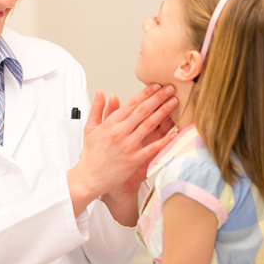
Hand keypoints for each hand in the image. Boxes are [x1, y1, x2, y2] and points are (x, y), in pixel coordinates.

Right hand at [67, 83, 177, 215]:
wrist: (88, 178)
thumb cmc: (90, 154)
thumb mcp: (90, 128)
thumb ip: (98, 108)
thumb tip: (102, 91)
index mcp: (110, 123)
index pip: (131, 103)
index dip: (145, 93)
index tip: (156, 85)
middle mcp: (120, 132)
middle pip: (143, 110)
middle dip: (159, 97)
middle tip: (171, 88)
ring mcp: (128, 146)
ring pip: (150, 125)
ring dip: (164, 112)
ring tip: (174, 102)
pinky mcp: (134, 160)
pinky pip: (153, 148)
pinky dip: (165, 140)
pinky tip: (175, 132)